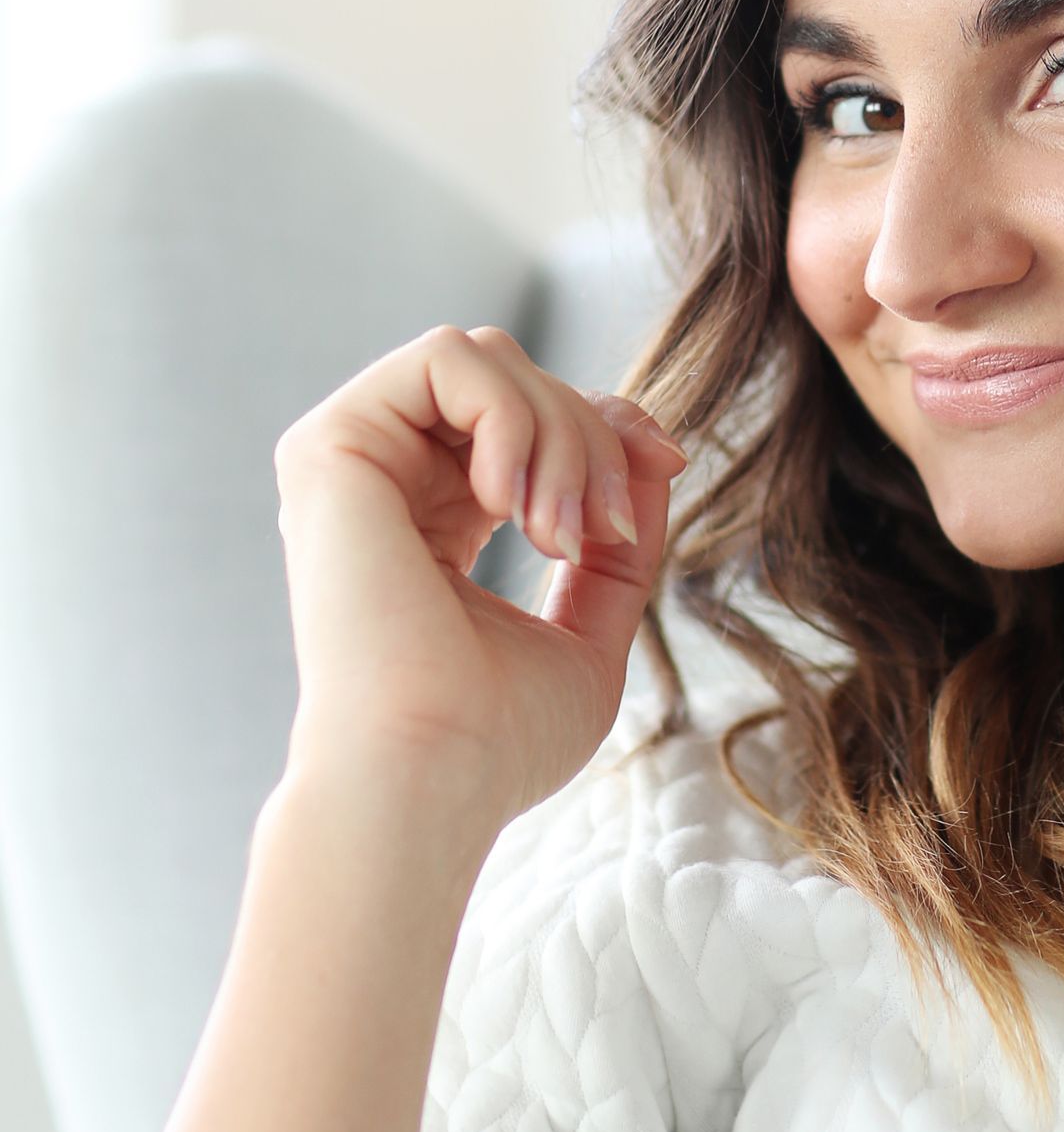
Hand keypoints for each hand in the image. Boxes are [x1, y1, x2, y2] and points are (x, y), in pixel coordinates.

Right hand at [270, 324, 687, 853]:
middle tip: (596, 531)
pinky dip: (509, 415)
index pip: (530, 418)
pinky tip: (508, 502)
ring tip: (557, 531)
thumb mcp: (590, 630)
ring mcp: (352, 459)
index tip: (665, 467)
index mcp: (434, 519)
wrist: (430, 774)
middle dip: (592, 437)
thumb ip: (619, 544)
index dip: (609, 424)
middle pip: (519, 379)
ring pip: (490, 359)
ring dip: (559, 430)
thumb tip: (654, 454)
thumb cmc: (497, 738)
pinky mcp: (330, 445)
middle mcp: (386, 481)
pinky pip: (447, 356)